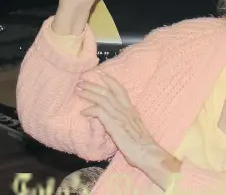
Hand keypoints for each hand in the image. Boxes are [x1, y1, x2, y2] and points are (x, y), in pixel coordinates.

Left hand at [78, 73, 178, 188]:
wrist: (147, 152)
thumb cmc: (141, 145)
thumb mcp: (134, 128)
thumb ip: (124, 121)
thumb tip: (115, 121)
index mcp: (131, 109)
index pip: (120, 89)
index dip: (110, 80)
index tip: (100, 73)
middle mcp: (125, 109)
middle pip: (108, 91)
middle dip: (94, 85)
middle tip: (82, 81)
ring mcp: (119, 115)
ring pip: (102, 99)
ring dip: (89, 93)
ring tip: (78, 91)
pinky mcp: (114, 124)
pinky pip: (99, 112)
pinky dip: (90, 110)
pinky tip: (83, 112)